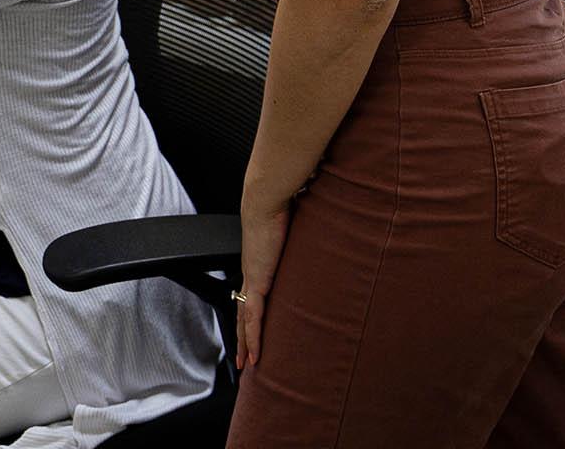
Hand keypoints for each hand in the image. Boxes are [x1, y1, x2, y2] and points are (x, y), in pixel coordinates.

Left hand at [235, 202, 291, 369]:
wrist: (266, 199)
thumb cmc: (282, 207)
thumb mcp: (297, 231)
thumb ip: (306, 239)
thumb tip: (321, 234)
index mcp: (260, 263)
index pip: (253, 295)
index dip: (252, 314)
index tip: (253, 328)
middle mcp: (252, 273)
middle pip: (244, 312)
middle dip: (243, 336)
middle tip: (244, 358)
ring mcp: (252, 279)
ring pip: (245, 319)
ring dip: (245, 343)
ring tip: (246, 364)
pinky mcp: (257, 281)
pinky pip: (254, 316)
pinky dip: (253, 337)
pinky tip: (254, 354)